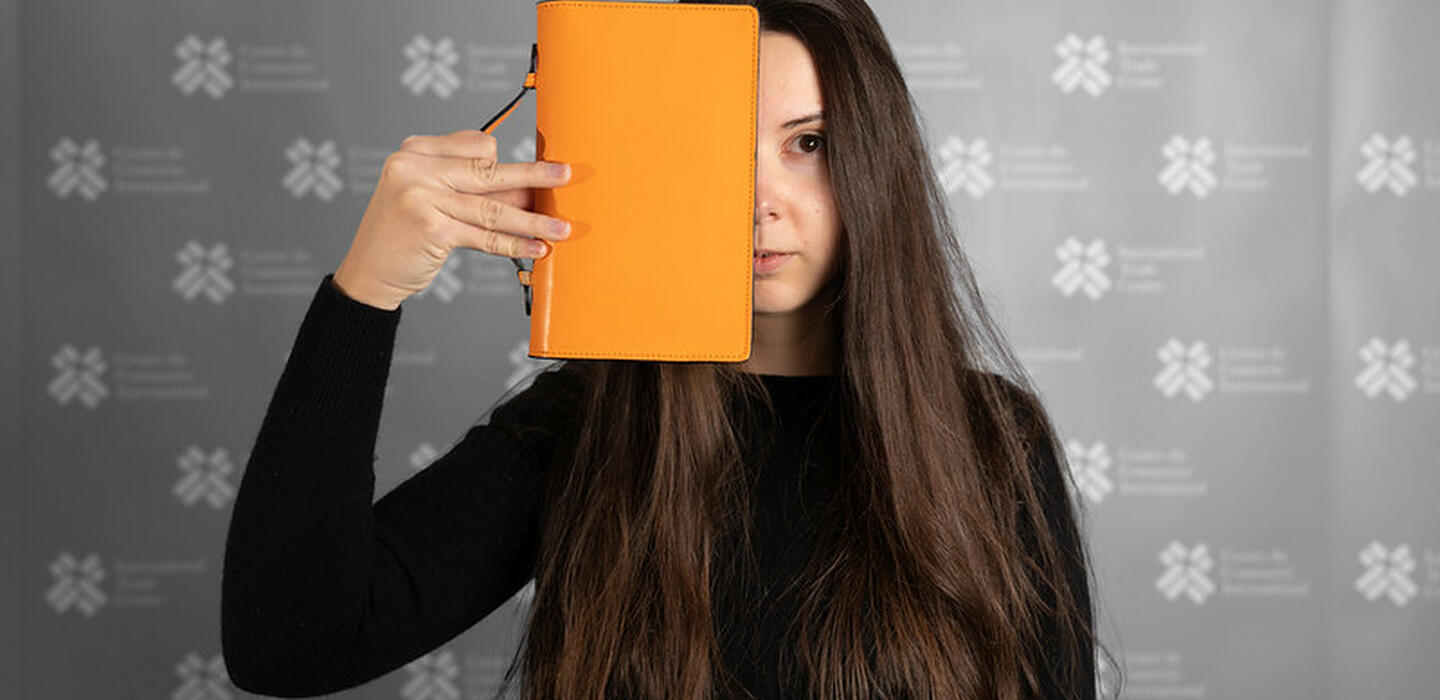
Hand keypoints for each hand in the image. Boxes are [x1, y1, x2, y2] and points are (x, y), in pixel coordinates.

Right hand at [332, 129, 572, 309]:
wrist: (367, 272)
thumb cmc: (404, 234)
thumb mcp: (431, 198)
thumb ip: (473, 191)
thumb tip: (529, 193)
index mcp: (415, 150)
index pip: (477, 145)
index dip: (508, 163)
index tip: (535, 175)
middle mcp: (415, 167)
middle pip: (488, 171)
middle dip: (533, 176)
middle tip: (565, 175)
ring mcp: (420, 197)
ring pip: (491, 208)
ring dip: (531, 221)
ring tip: (560, 228)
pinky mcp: (430, 228)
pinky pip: (484, 235)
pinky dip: (513, 244)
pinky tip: (535, 248)